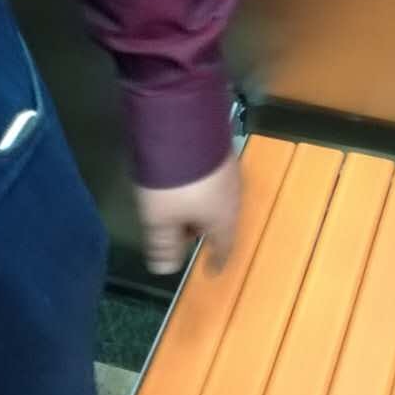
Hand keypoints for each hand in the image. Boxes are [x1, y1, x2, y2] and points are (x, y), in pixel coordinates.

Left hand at [135, 151, 241, 275]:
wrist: (184, 124)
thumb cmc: (173, 182)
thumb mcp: (160, 218)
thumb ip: (164, 244)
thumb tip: (165, 271)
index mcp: (223, 218)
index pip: (224, 247)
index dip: (217, 260)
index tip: (213, 270)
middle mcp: (234, 196)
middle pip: (221, 222)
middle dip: (203, 230)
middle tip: (182, 234)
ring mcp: (230, 171)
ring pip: (218, 199)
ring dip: (200, 208)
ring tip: (180, 207)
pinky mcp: (220, 151)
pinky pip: (213, 180)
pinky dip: (201, 189)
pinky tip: (186, 183)